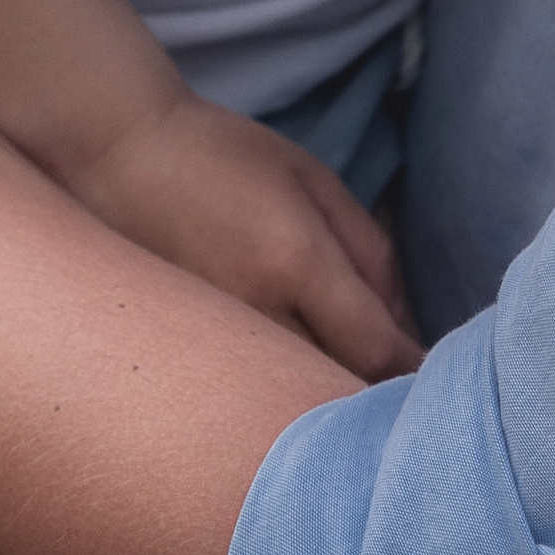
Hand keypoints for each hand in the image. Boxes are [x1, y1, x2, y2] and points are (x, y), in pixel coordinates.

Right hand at [69, 90, 422, 380]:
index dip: (410, 374)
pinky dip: (274, 393)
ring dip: (321, 400)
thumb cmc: (224, 155)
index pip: (373, 348)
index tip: (434, 382)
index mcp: (297, 259)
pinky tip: (285, 385)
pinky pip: (245, 389)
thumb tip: (399, 319)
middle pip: (332, 387)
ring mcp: (215, 336)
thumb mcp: (312, 179)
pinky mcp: (184, 350)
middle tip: (400, 398)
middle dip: (371, 397)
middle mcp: (256, 308)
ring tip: (347, 395)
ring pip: (286, 397)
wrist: (120, 155)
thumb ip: (368, 248)